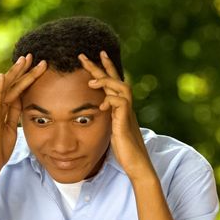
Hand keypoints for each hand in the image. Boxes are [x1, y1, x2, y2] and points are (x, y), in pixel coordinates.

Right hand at [0, 55, 46, 179]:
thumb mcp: (11, 127)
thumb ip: (14, 114)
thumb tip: (23, 102)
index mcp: (0, 109)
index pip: (15, 88)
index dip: (25, 76)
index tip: (36, 64)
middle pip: (10, 84)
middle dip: (21, 70)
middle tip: (32, 56)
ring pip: (5, 89)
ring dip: (14, 74)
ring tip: (23, 61)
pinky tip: (2, 77)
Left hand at [79, 51, 152, 178]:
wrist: (137, 164)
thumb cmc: (125, 150)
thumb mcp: (112, 131)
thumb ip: (108, 119)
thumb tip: (98, 113)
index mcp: (121, 108)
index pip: (113, 82)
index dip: (105, 68)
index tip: (95, 56)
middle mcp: (126, 107)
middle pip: (115, 79)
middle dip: (100, 66)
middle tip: (82, 55)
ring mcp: (127, 113)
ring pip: (121, 87)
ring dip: (105, 81)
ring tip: (91, 81)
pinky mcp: (125, 122)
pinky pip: (120, 103)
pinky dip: (110, 100)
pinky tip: (101, 105)